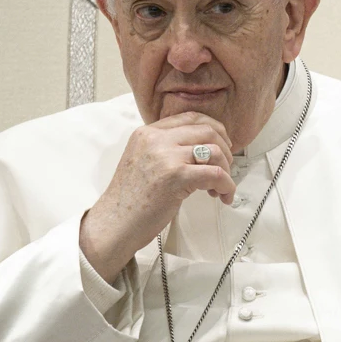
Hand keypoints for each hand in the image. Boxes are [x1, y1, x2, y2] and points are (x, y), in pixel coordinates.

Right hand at [79, 112, 235, 282]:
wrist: (114, 224)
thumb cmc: (129, 201)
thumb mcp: (142, 161)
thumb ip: (164, 149)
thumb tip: (199, 149)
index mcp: (147, 133)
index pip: (190, 117)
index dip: (214, 129)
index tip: (222, 144)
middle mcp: (156, 139)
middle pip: (207, 130)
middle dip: (225, 149)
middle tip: (226, 166)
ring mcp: (166, 156)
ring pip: (215, 151)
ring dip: (227, 169)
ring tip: (220, 187)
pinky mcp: (176, 176)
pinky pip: (216, 174)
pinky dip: (227, 185)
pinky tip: (223, 196)